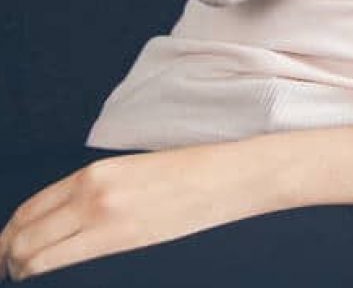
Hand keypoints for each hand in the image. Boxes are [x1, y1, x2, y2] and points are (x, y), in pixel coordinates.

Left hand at [0, 144, 270, 280]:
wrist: (233, 177)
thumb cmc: (194, 174)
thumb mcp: (135, 172)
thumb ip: (97, 191)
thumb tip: (64, 221)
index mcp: (95, 172)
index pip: (29, 209)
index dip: (10, 234)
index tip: (8, 249)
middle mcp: (91, 191)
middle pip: (22, 232)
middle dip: (8, 256)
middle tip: (10, 270)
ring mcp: (104, 215)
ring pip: (32, 252)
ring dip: (22, 268)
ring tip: (27, 276)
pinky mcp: (120, 238)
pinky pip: (57, 263)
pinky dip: (41, 273)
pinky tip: (47, 277)